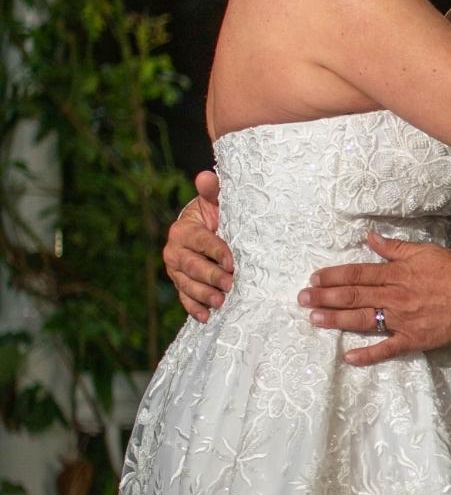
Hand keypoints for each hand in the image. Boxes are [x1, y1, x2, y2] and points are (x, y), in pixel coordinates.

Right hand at [165, 170, 233, 321]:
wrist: (209, 232)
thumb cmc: (217, 216)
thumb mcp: (217, 203)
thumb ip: (213, 192)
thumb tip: (206, 176)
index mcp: (183, 230)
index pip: (200, 241)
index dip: (215, 251)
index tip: (231, 260)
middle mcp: (174, 251)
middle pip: (191, 266)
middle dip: (210, 276)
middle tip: (229, 284)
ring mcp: (176, 271)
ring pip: (187, 285)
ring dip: (203, 295)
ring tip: (220, 302)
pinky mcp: (181, 286)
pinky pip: (185, 299)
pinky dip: (195, 309)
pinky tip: (206, 317)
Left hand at [299, 234, 450, 366]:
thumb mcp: (422, 250)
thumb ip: (393, 246)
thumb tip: (368, 237)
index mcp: (395, 273)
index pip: (357, 274)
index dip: (333, 276)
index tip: (313, 279)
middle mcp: (393, 296)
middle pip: (353, 296)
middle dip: (325, 298)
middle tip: (301, 300)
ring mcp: (401, 320)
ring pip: (363, 319)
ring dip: (336, 320)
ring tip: (314, 320)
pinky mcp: (413, 339)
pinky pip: (387, 348)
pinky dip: (368, 355)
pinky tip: (348, 358)